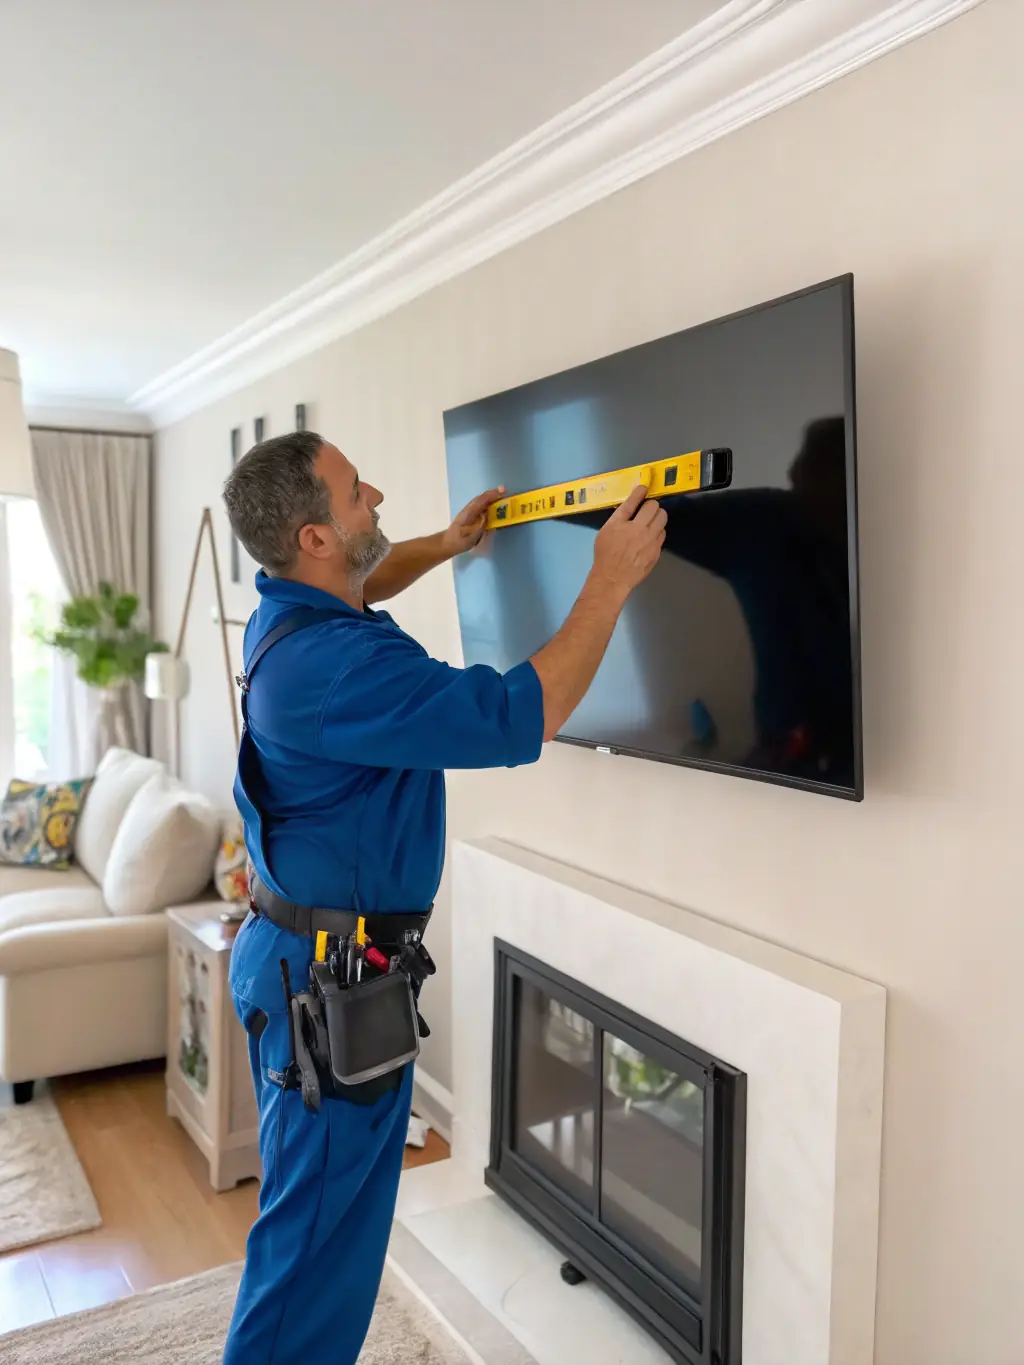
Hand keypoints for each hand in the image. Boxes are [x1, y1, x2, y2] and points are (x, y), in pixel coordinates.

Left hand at [442, 486, 504, 556]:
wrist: (447, 543)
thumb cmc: (459, 541)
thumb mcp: (470, 536)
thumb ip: (479, 526)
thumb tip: (486, 515)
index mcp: (468, 513)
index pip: (481, 500)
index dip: (492, 495)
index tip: (503, 491)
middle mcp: (469, 509)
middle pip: (481, 498)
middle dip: (493, 493)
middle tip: (504, 490)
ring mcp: (469, 511)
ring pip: (481, 501)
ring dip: (491, 496)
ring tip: (501, 494)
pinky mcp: (470, 515)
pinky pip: (480, 505)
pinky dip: (488, 502)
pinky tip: (493, 503)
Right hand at [590, 485, 665, 601]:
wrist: (613, 578)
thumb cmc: (606, 554)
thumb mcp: (606, 531)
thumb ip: (620, 516)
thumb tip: (631, 504)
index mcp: (623, 523)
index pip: (634, 501)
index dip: (640, 492)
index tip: (643, 488)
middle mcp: (639, 530)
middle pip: (655, 507)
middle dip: (651, 506)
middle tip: (646, 510)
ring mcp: (650, 541)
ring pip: (662, 519)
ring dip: (657, 517)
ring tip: (649, 523)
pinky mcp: (656, 551)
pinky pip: (662, 534)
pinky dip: (657, 532)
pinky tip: (650, 537)